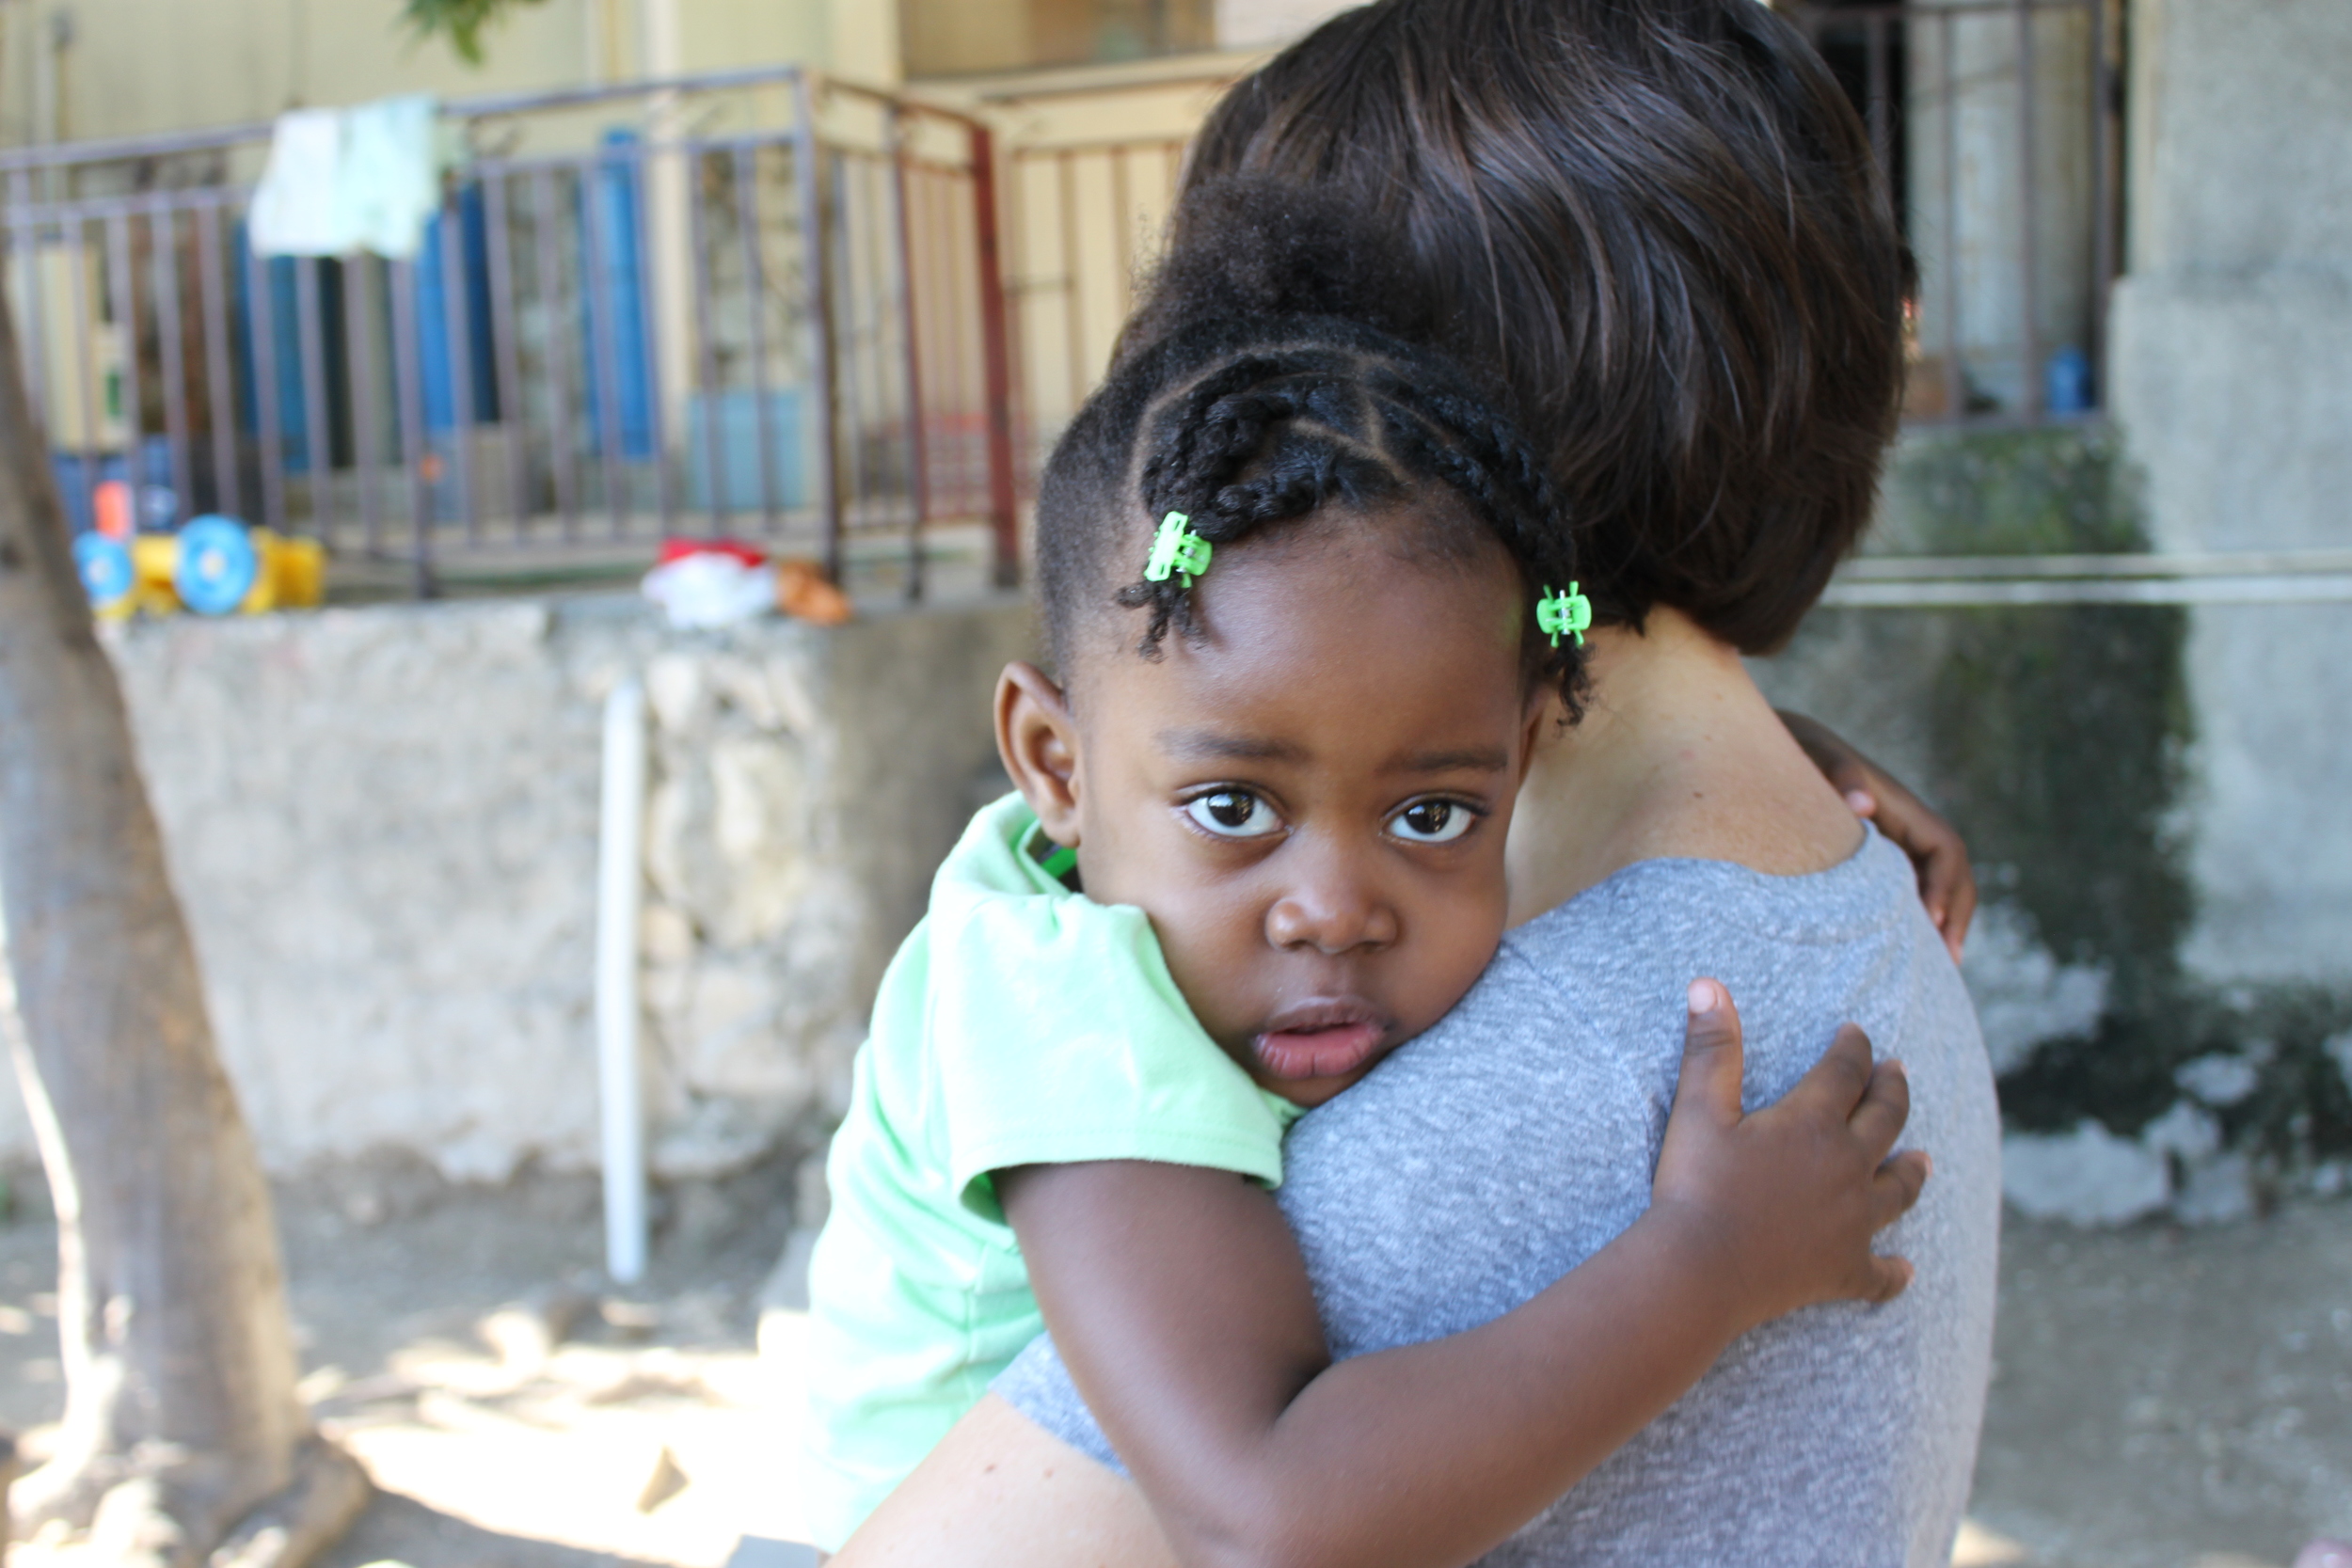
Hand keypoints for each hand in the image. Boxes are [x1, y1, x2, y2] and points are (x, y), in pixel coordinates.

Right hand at [1648, 979, 1928, 1329]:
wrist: (1700, 1270)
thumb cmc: (1695, 1187)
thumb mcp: (1698, 1110)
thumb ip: (1711, 1048)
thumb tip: (1707, 984)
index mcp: (1813, 1123)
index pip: (1846, 1071)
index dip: (1854, 1047)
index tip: (1856, 1033)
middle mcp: (1847, 1167)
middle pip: (1885, 1120)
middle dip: (1892, 1091)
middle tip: (1897, 1073)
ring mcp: (1853, 1222)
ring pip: (1899, 1189)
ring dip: (1912, 1170)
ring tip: (1923, 1159)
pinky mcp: (1845, 1269)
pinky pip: (1882, 1273)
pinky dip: (1896, 1271)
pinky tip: (1906, 1269)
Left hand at [1778, 711, 1976, 961]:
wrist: (1779, 753)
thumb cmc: (1800, 755)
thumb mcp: (1818, 759)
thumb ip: (1840, 776)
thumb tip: (1861, 805)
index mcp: (1903, 808)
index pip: (1945, 849)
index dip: (1945, 885)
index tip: (1932, 920)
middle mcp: (1909, 828)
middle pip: (1953, 874)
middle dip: (1956, 915)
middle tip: (1947, 962)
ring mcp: (1897, 845)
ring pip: (1936, 887)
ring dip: (1943, 924)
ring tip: (1937, 968)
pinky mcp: (1878, 861)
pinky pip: (1909, 892)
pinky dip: (1916, 920)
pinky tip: (1904, 953)